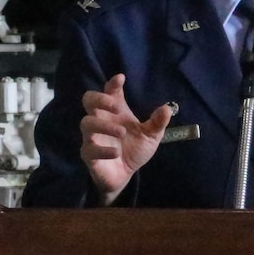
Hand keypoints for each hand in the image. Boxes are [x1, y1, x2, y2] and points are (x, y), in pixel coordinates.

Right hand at [80, 74, 172, 204]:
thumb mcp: (151, 136)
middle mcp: (101, 120)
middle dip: (99, 99)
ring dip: (103, 126)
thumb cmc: (134, 150)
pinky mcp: (89, 155)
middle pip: (88, 100)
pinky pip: (89, 149)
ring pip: (86, 123)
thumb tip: (167, 108)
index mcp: (115, 112)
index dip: (113, 84)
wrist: (125, 176)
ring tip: (122, 133)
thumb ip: (157, 123)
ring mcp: (92, 137)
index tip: (121, 79)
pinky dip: (102, 150)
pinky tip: (116, 153)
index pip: (110, 92)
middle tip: (115, 106)